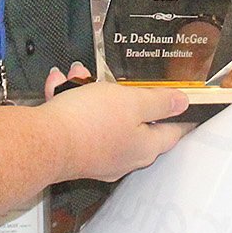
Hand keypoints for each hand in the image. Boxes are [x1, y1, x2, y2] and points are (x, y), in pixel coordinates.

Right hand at [42, 63, 190, 181]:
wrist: (44, 142)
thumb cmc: (89, 123)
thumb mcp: (132, 102)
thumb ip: (159, 102)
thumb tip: (182, 103)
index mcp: (144, 147)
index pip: (172, 132)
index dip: (180, 117)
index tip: (187, 110)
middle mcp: (123, 156)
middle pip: (133, 122)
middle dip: (121, 95)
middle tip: (116, 80)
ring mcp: (98, 155)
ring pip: (101, 117)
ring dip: (90, 93)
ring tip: (78, 76)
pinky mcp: (75, 151)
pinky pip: (78, 121)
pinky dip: (71, 102)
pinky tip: (59, 86)